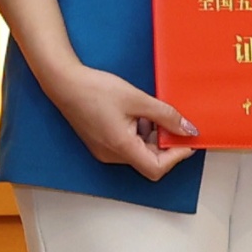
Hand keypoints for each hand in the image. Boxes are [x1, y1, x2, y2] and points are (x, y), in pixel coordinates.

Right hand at [49, 60, 195, 179]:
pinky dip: (138, 134)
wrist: (64, 82)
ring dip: (151, 137)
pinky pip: (127, 146)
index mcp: (121, 147)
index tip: (186, 141)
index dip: (176, 157)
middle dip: (164, 142)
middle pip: (149, 161)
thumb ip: (166, 115)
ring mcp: (104, 151)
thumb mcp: (137, 99)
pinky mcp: (101, 144)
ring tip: (148, 112)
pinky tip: (136, 114)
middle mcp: (111, 155)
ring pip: (139, 152)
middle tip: (170, 120)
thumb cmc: (94, 90)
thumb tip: (187, 129)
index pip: (156, 168)